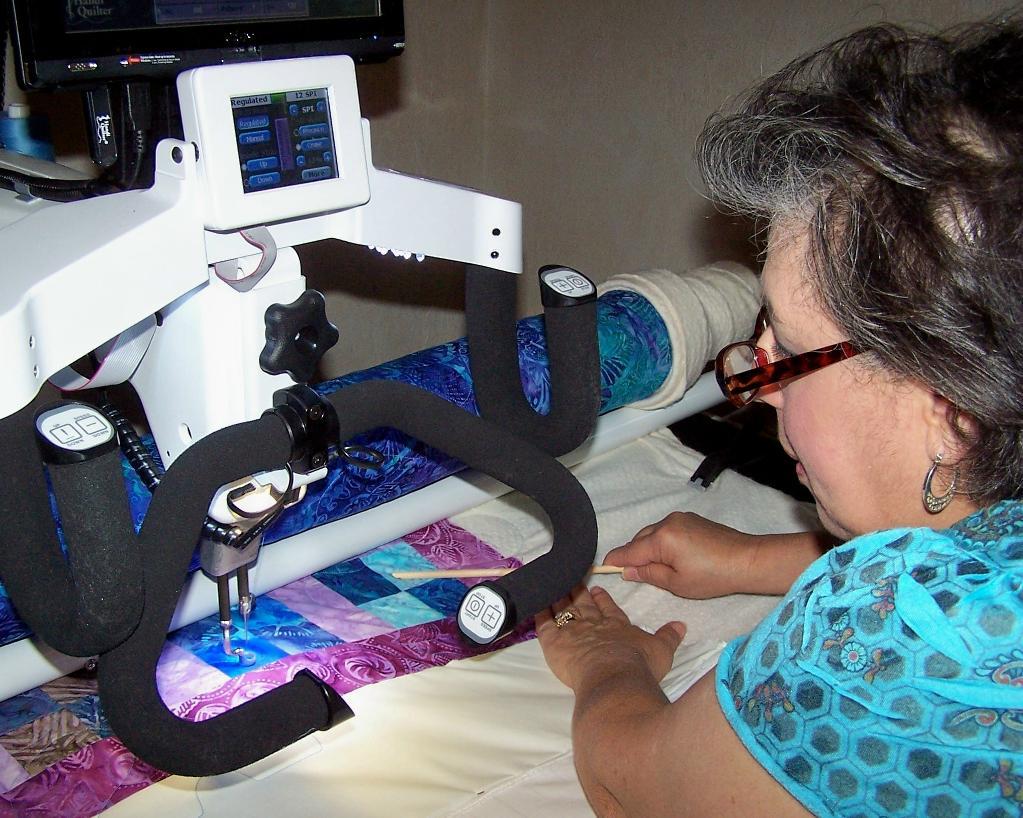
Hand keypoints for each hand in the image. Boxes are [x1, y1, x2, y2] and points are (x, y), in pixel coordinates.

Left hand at [536, 585, 685, 690]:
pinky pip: (544, 626)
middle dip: (578, 592)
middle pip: (584, 605)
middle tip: (572, 580)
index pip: (609, 609)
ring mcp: (573, 632)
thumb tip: (681, 625)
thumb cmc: (639, 666)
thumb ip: (669, 636)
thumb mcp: (662, 650)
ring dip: (559, 598)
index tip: (599, 589)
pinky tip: (536, 605)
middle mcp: (594, 624)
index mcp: (617, 625)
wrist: (615, 677)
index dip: (603, 599)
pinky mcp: (554, 643)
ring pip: (564, 610)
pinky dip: (540, 615)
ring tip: (553, 586)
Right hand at [604, 511, 758, 598]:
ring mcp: (680, 518)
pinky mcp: (691, 519)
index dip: (615, 560)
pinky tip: (670, 557)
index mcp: (662, 538)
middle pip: (639, 540)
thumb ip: (648, 574)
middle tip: (631, 573)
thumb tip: (627, 570)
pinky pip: (666, 530)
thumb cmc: (712, 576)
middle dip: (633, 555)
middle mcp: (667, 522)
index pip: (630, 550)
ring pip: (652, 533)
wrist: (747, 560)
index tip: (603, 566)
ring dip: (648, 548)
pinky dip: (661, 542)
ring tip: (655, 568)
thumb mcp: (677, 583)